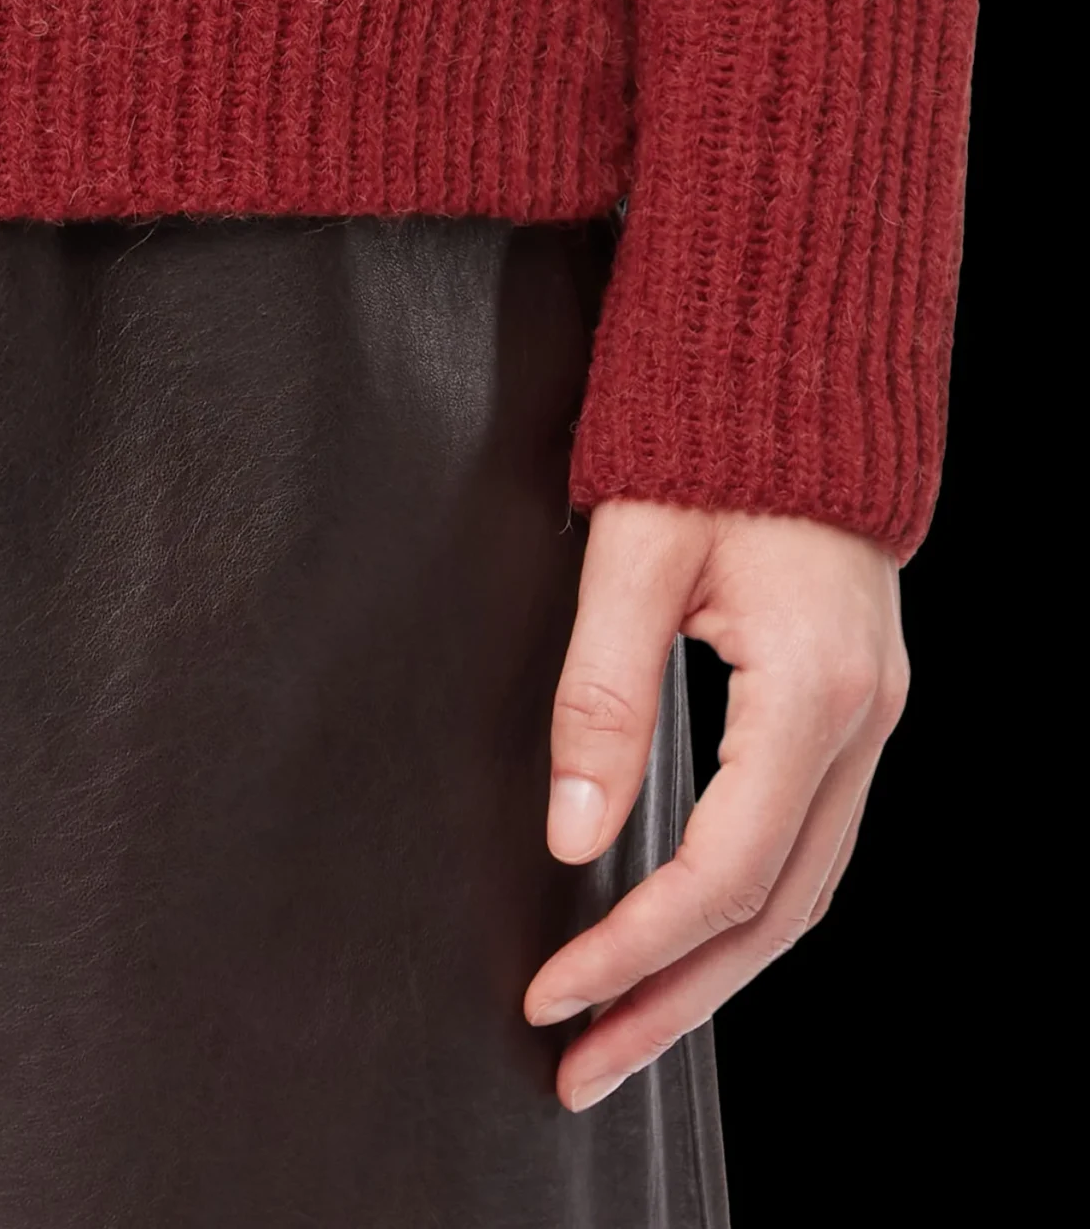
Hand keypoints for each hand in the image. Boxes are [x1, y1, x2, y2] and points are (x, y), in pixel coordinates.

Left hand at [523, 499, 908, 1112]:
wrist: (793, 359)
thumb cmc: (706, 440)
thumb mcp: (633, 556)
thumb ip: (601, 696)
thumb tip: (571, 836)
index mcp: (811, 689)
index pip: (723, 871)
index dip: (633, 946)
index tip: (551, 991)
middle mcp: (864, 721)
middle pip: (778, 914)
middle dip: (676, 1001)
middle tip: (581, 1067)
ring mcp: (874, 718)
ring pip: (805, 892)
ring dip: (715, 973)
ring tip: (624, 1033)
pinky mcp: (855, 707)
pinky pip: (811, 843)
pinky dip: (748, 912)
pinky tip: (690, 943)